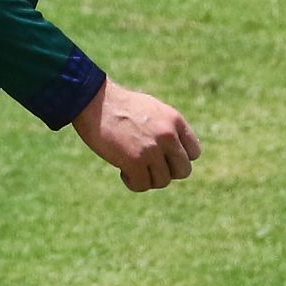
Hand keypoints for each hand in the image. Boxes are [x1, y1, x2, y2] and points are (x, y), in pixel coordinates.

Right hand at [72, 78, 201, 190]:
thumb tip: (175, 154)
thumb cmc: (118, 104)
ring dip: (147, 178)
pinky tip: (122, 171)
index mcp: (174, 121)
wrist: (92, 100)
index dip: (177, 158)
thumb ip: (167, 129)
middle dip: (165, 171)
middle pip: (183, 171)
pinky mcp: (134, 161)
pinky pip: (142, 185)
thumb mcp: (151, 109)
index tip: (161, 155)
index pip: (194, 153)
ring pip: (162, 181)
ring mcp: (152, 149)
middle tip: (147, 164)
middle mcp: (167, 135)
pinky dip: (133, 182)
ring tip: (131, 166)